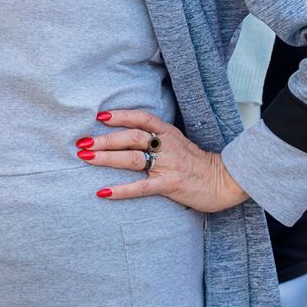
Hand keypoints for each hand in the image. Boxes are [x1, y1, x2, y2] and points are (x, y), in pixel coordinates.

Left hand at [76, 109, 247, 212]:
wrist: (224, 181)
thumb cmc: (196, 162)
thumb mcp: (177, 141)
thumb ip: (155, 136)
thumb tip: (126, 133)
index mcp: (167, 132)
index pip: (141, 118)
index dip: (120, 115)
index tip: (99, 116)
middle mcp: (165, 145)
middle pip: (130, 137)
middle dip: (104, 139)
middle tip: (82, 142)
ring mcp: (167, 165)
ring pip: (132, 158)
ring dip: (106, 158)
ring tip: (86, 158)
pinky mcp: (170, 185)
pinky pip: (141, 187)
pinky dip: (121, 190)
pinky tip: (103, 191)